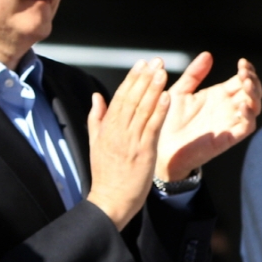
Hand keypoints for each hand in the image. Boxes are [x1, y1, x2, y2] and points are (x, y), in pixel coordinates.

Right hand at [86, 60, 172, 229]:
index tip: (141, 64)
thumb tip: (96, 97)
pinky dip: (159, 110)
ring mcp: (130, 141)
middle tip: (155, 61)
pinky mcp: (143, 151)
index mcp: (107, 129)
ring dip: (153, 89)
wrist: (110, 200)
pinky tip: (167, 97)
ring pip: (143, 109)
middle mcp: (118, 131)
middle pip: (132, 99)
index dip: (132, 79)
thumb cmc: (106, 175)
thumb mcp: (95, 143)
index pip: (120, 98)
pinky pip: (152, 127)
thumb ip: (96, 118)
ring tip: (162, 71)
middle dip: (144, 78)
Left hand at [157, 54, 261, 180]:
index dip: (247, 71)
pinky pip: (246, 127)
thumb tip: (208, 54)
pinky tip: (241, 106)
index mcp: (218, 95)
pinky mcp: (227, 138)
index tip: (243, 62)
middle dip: (253, 80)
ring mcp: (228, 122)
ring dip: (254, 95)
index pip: (241, 80)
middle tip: (244, 73)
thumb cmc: (166, 119)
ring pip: (254, 108)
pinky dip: (248, 116)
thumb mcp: (179, 92)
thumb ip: (193, 74)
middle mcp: (226, 107)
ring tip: (246, 84)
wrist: (159, 146)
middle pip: (252, 92)